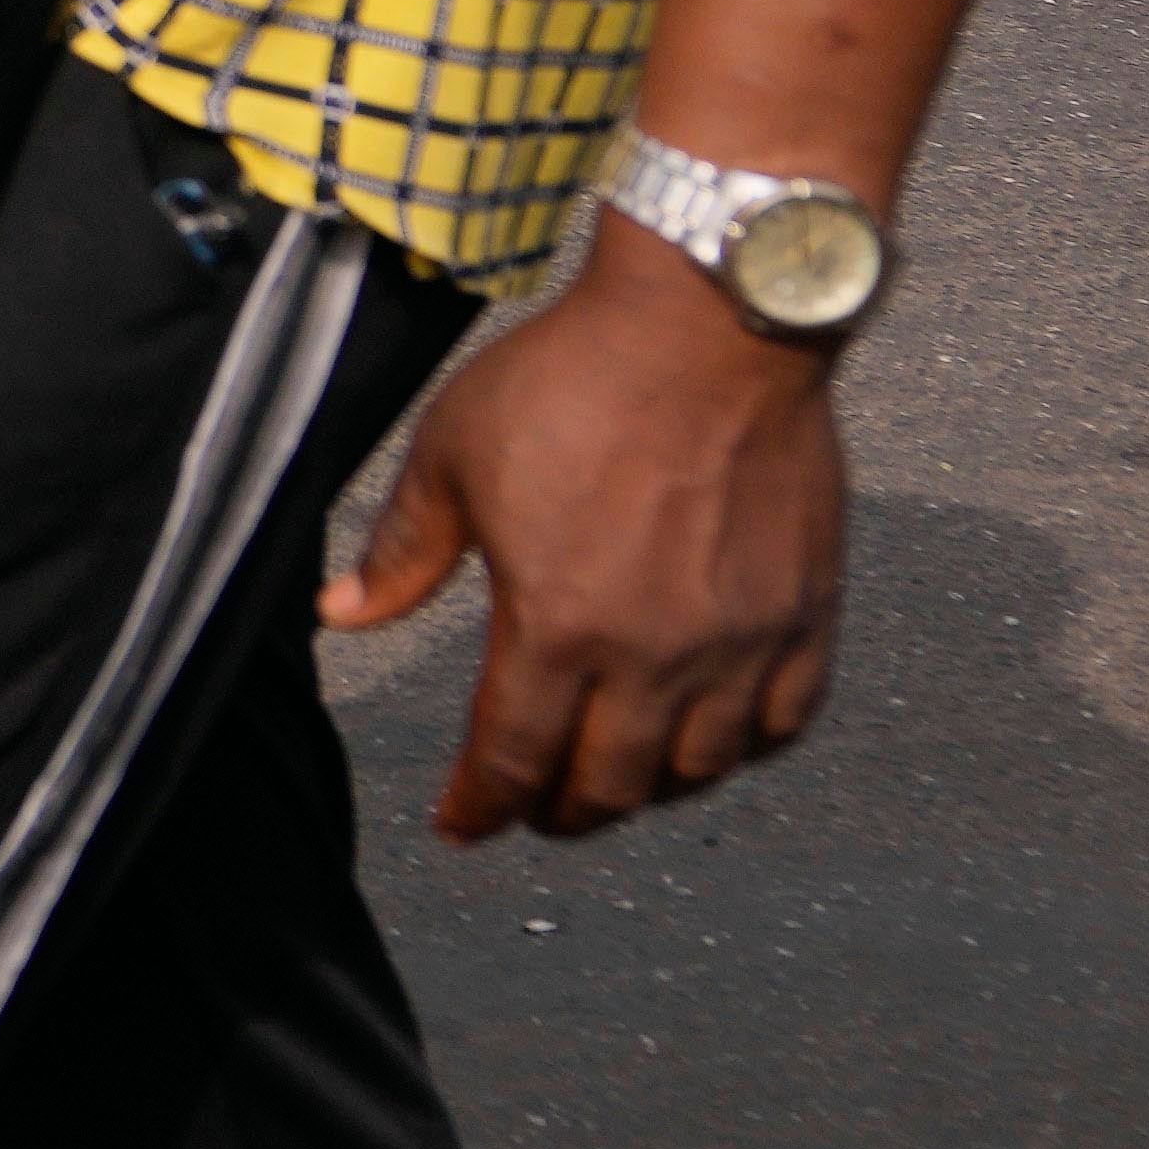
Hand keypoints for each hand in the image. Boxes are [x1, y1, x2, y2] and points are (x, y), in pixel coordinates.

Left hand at [328, 242, 847, 841]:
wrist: (711, 323)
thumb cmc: (574, 380)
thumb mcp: (452, 456)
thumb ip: (402, 550)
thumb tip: (342, 615)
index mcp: (557, 627)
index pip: (514, 759)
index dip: (482, 806)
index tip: (462, 825)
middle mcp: (655, 656)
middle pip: (609, 785)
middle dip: (561, 813)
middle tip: (535, 809)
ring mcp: (741, 641)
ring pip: (699, 769)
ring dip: (649, 789)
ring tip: (615, 777)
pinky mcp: (806, 612)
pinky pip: (784, 722)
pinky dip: (743, 748)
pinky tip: (712, 739)